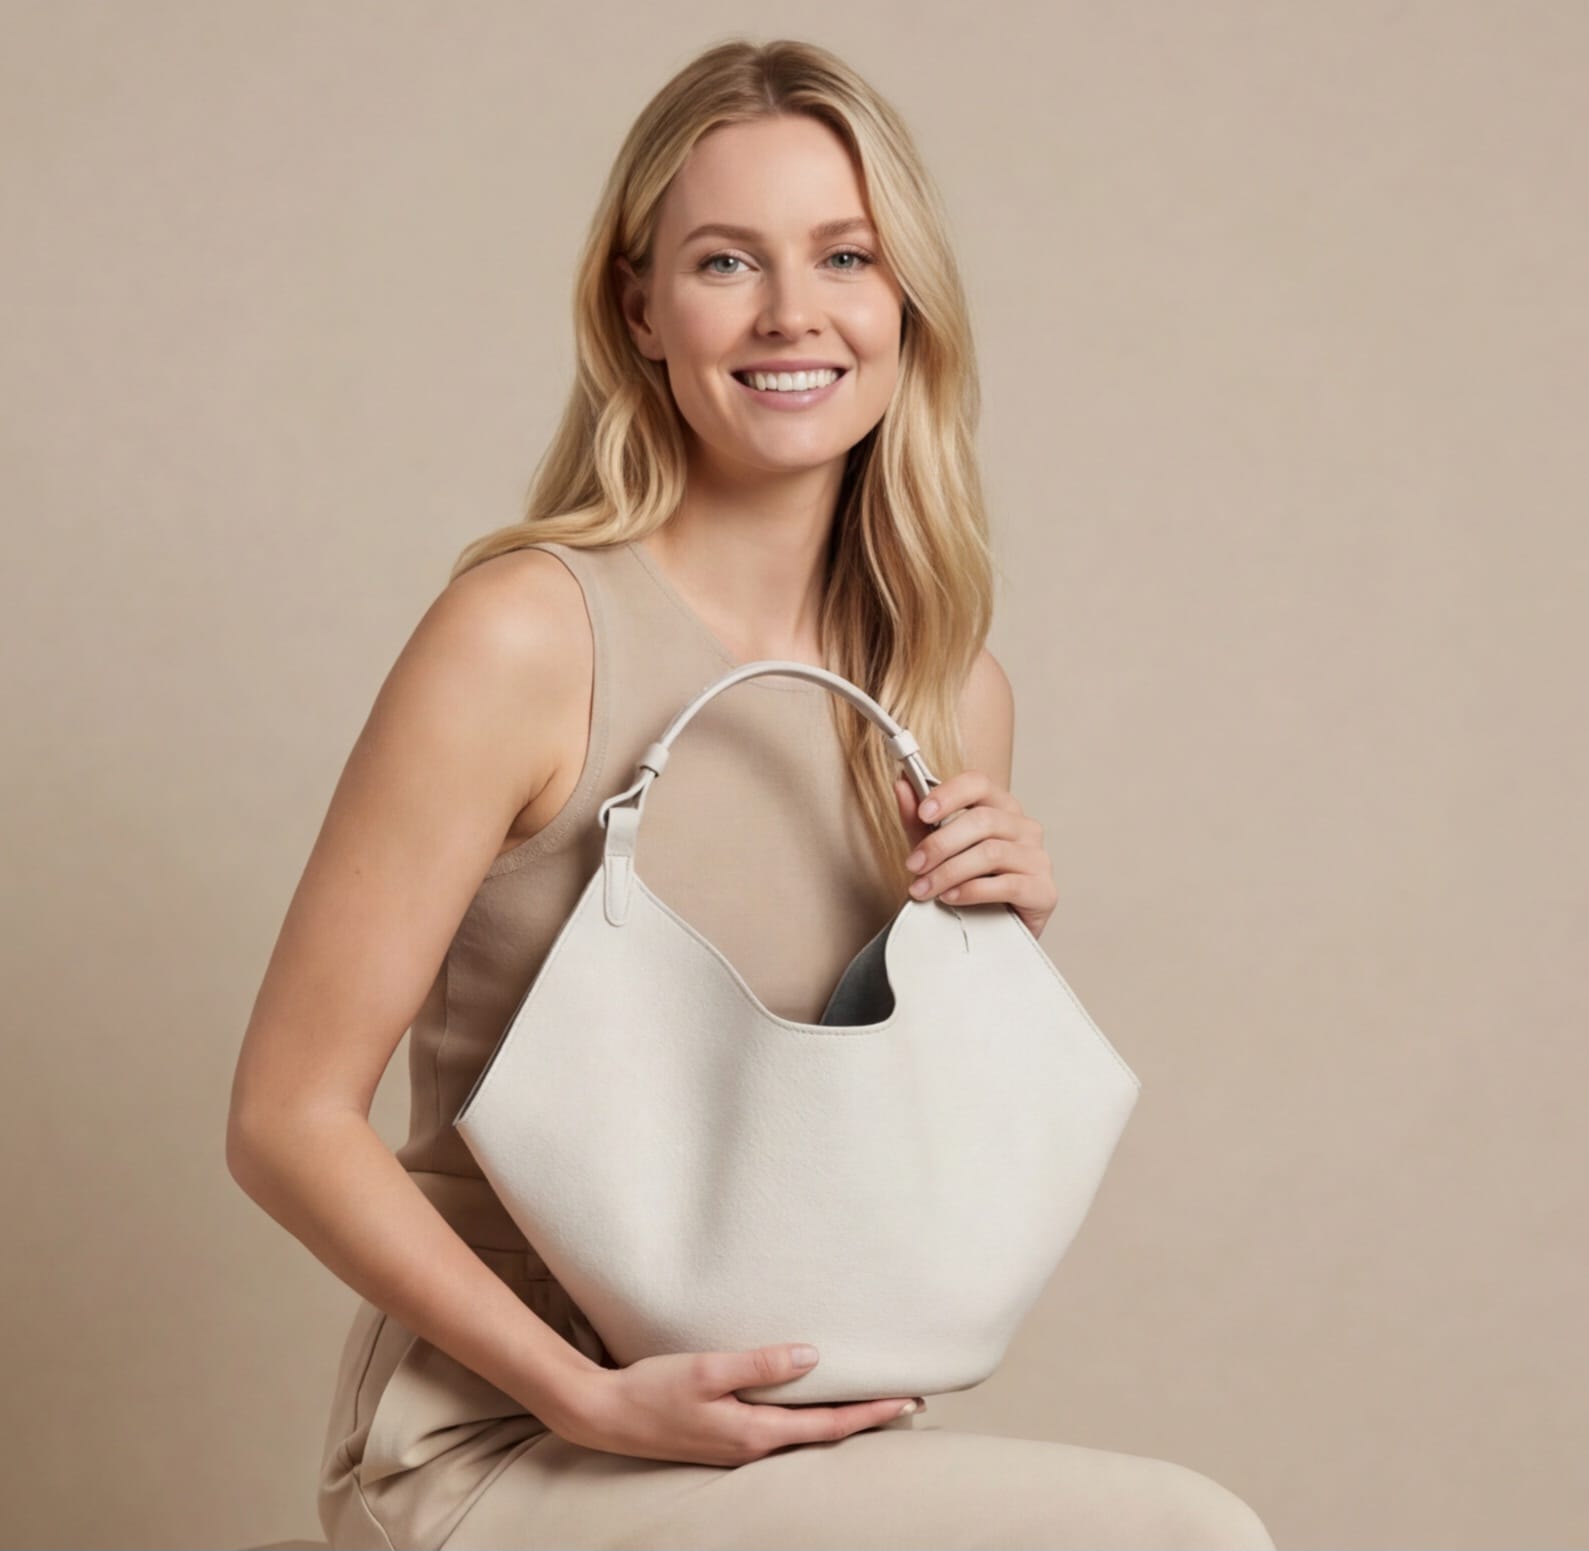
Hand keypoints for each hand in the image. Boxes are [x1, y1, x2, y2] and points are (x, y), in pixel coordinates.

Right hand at [549, 1343, 925, 1466]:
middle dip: (866, 1417)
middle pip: (823, 1434)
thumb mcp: (707, 1368)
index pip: (828, 1425)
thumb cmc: (653, 1389)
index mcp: (754, 1433)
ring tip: (872, 1398)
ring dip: (840, 1417)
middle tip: (907, 1400)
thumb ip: (761, 1363)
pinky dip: (809, 1416)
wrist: (606, 1415)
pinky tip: (812, 1401)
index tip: (908, 1400)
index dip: (870, 1412)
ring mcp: (738, 1447)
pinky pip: (781, 1429)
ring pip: (803, 1433)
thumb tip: (813, 1356)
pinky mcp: (725, 1438)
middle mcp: (752, 1447)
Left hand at [894, 770, 1058, 942]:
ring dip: (949, 872)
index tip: (922, 813)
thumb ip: (918, 819)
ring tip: (924, 888)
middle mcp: (1025, 828)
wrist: (990, 932)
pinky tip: (950, 897)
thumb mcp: (936, 849)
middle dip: (940, 844)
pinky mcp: (1044, 891)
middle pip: (982, 821)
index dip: (949, 794)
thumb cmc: (967, 883)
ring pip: (991, 853)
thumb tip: (901, 784)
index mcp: (1001, 808)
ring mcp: (1038, 858)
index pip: (979, 783)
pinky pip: (1007, 885)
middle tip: (913, 864)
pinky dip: (972, 890)